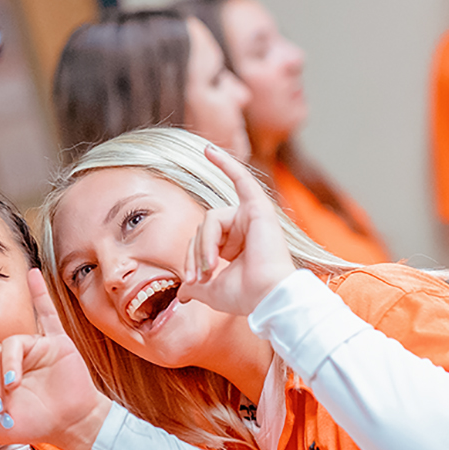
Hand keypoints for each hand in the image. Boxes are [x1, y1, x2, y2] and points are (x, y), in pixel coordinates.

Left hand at [0, 269, 111, 449]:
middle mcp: (13, 359)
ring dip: (10, 363)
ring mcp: (34, 349)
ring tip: (14, 383)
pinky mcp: (56, 344)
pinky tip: (32, 274)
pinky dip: (40, 294)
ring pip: (13, 343)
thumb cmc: (34, 424)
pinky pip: (47, 315)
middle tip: (2, 401)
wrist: (71, 425)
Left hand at [177, 145, 296, 316]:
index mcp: (235, 244)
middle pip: (203, 227)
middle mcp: (244, 227)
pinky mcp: (258, 208)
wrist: (267, 298)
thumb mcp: (211, 290)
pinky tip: (208, 151)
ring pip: (211, 219)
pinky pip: (240, 178)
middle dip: (196, 253)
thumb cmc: (245, 295)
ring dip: (205, 245)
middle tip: (198, 277)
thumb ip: (194, 286)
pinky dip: (225, 163)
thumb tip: (181, 293)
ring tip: (210, 267)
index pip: (201, 240)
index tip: (192, 283)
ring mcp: (252, 216)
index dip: (192, 259)